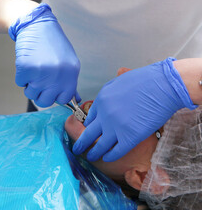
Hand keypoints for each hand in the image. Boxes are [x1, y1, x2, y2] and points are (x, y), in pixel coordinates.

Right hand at [9, 4, 79, 106]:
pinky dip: (21, 76)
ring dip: (29, 85)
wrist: (36, 24)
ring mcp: (41, 73)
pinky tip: (27, 62)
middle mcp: (58, 75)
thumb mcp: (68, 62)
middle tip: (38, 81)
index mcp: (71, 74)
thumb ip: (70, 82)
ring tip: (33, 70)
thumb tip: (76, 100)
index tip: (50, 89)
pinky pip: (20, 83)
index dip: (54, 95)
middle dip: (39, 94)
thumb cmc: (52, 43)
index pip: (63, 99)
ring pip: (30, 94)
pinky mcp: (25, 68)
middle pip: (45, 101)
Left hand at [73, 58, 196, 161]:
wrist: (163, 86)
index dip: (87, 127)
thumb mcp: (118, 81)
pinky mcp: (129, 137)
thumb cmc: (145, 80)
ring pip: (99, 145)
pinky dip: (110, 156)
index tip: (87, 132)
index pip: (89, 118)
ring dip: (93, 153)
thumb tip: (105, 102)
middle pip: (88, 133)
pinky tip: (107, 158)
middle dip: (81, 143)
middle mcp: (104, 115)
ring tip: (90, 157)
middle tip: (77, 149)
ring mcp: (115, 127)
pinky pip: (115, 151)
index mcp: (101, 100)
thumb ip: (109, 93)